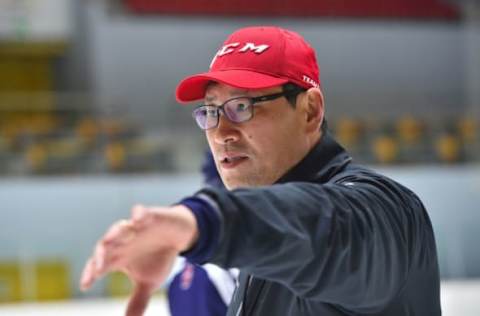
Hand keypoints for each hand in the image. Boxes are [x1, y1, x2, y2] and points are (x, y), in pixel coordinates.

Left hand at [80, 204, 197, 315]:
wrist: (177, 235)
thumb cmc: (158, 257)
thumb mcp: (149, 282)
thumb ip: (138, 301)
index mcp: (118, 258)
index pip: (99, 265)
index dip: (91, 274)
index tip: (86, 285)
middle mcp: (122, 242)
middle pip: (105, 246)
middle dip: (101, 254)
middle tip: (99, 265)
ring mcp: (135, 228)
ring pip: (120, 227)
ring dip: (116, 233)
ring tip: (114, 238)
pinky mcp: (149, 216)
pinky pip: (141, 213)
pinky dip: (139, 215)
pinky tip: (138, 219)